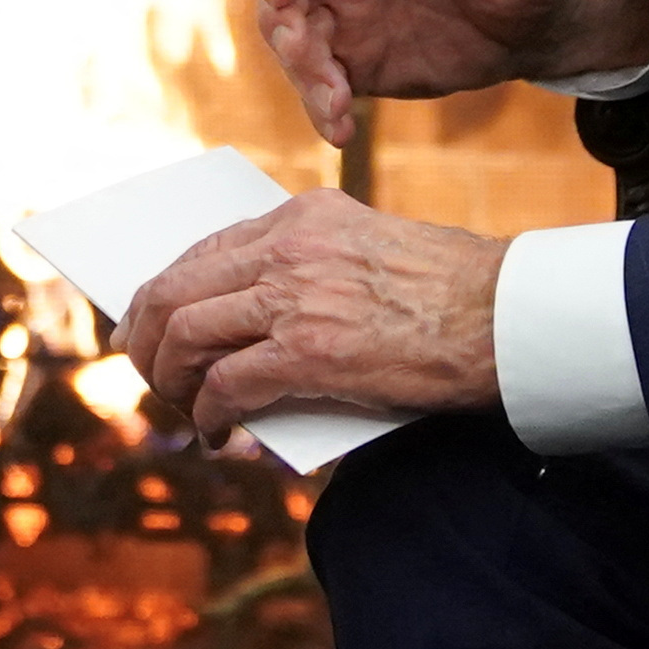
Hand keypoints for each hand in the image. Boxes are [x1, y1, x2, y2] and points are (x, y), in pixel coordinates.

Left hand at [121, 189, 504, 441]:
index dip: (161, 292)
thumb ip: (313, 267)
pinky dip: (209, 415)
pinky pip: (226, 386)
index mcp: (302, 215)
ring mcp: (294, 297)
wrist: (505, 318)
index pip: (203, 250)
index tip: (144, 321)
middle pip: (175, 290)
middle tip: (145, 370)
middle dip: (146, 337)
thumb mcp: (372, 247)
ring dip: (170, 381)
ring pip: (186, 336)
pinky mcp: (307, 352)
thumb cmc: (452, 292)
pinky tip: (218, 434)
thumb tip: (258, 322)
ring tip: (183, 408)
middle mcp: (288, 247)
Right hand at [255, 0, 648, 144]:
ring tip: (336, 111)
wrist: (528, 21)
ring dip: (303, 75)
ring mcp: (345, 9)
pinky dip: (320, 106)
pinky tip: (341, 133)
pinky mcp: (352, 56)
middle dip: (287, 26)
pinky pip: (317, 79)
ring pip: (291, 36)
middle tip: (312, 70)